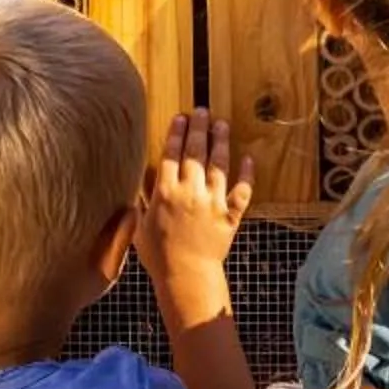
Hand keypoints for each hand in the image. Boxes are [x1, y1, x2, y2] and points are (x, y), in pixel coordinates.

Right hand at [136, 109, 252, 323]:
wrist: (186, 277)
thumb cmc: (158, 256)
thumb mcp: (140, 226)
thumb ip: (142, 199)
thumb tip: (143, 175)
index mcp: (165, 193)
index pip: (171, 154)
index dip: (176, 133)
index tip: (180, 117)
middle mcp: (190, 192)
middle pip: (195, 152)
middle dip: (198, 128)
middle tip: (202, 111)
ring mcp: (212, 202)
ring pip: (219, 165)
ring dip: (221, 142)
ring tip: (222, 124)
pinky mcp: (230, 215)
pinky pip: (242, 190)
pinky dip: (246, 174)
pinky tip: (248, 159)